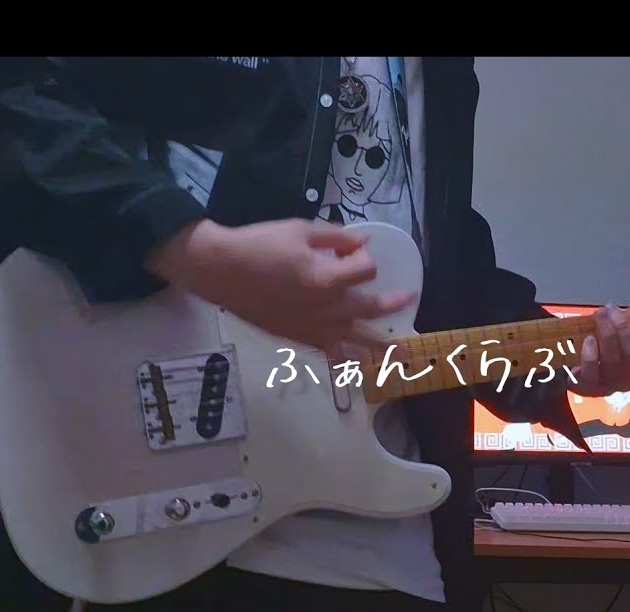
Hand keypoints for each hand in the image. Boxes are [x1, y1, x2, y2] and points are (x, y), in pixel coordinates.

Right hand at [147, 218, 416, 353]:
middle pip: (371, 308)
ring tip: (403, 353)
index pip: (365, 270)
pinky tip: (359, 365)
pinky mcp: (297, 337)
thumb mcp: (300, 229)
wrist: (219, 270)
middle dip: (393, 304)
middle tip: (410, 300)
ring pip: (356, 340)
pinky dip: (346, 360)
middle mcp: (325, 309)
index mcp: (326, 279)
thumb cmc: (258, 244)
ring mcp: (312, 327)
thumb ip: (336, 237)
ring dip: (382, 347)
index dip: (362, 257)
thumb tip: (363, 242)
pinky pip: (329, 353)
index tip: (350, 250)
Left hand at [569, 284, 629, 396]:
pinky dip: (590, 355)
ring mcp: (608, 385)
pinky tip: (587, 340)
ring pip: (612, 363)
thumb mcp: (627, 325)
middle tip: (609, 309)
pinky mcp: (587, 387)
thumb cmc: (609, 345)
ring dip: (606, 336)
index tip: (627, 310)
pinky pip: (591, 373)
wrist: (579, 366)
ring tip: (599, 317)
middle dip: (622, 329)